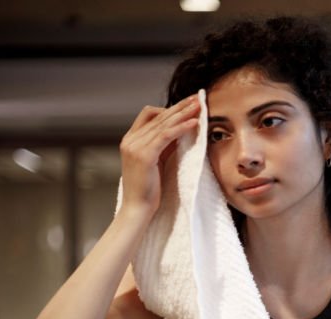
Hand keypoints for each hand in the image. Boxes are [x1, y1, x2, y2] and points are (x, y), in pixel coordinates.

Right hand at [118, 96, 199, 220]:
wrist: (138, 209)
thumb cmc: (149, 190)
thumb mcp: (156, 162)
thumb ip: (164, 146)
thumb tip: (181, 132)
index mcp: (131, 140)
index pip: (149, 114)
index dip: (169, 108)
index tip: (188, 105)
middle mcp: (130, 140)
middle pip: (157, 114)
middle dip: (180, 106)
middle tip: (198, 97)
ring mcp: (135, 146)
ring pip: (162, 122)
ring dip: (183, 112)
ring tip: (200, 105)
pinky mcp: (144, 155)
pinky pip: (165, 135)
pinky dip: (181, 127)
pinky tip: (194, 122)